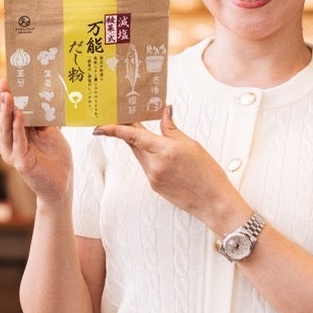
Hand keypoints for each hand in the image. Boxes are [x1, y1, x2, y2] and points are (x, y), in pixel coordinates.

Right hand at [0, 79, 72, 201]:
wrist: (62, 182)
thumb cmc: (55, 156)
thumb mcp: (49, 131)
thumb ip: (42, 117)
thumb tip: (40, 96)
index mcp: (15, 133)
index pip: (7, 112)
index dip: (5, 97)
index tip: (3, 80)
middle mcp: (10, 142)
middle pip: (4, 118)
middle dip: (3, 101)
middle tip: (3, 84)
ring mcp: (13, 153)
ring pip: (6, 129)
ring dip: (7, 112)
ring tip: (9, 96)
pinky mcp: (21, 163)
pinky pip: (18, 142)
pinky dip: (18, 128)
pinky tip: (20, 115)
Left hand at [93, 105, 239, 227]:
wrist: (213, 201)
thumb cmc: (207, 173)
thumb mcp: (191, 145)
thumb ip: (172, 128)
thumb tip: (164, 111)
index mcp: (165, 151)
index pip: (133, 136)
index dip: (113, 130)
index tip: (99, 126)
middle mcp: (155, 165)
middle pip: (133, 144)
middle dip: (128, 131)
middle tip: (124, 117)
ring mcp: (153, 177)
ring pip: (140, 155)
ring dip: (141, 144)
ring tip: (148, 133)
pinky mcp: (154, 186)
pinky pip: (146, 166)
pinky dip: (149, 157)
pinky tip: (161, 155)